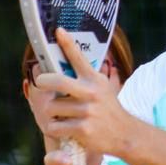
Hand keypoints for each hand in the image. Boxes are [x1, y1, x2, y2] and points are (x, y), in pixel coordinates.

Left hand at [34, 28, 130, 155]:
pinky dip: (54, 128)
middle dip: (44, 81)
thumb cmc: (107, 108)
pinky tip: (61, 128)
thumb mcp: (102, 86)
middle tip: (41, 82)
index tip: (58, 31)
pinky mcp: (83, 129)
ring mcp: (87, 111)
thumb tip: (67, 57)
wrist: (125, 133)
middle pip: (58, 81)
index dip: (67, 43)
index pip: (78, 57)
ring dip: (50, 112)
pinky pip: (55, 126)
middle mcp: (91, 92)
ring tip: (57, 114)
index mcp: (94, 79)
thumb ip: (86, 75)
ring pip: (52, 107)